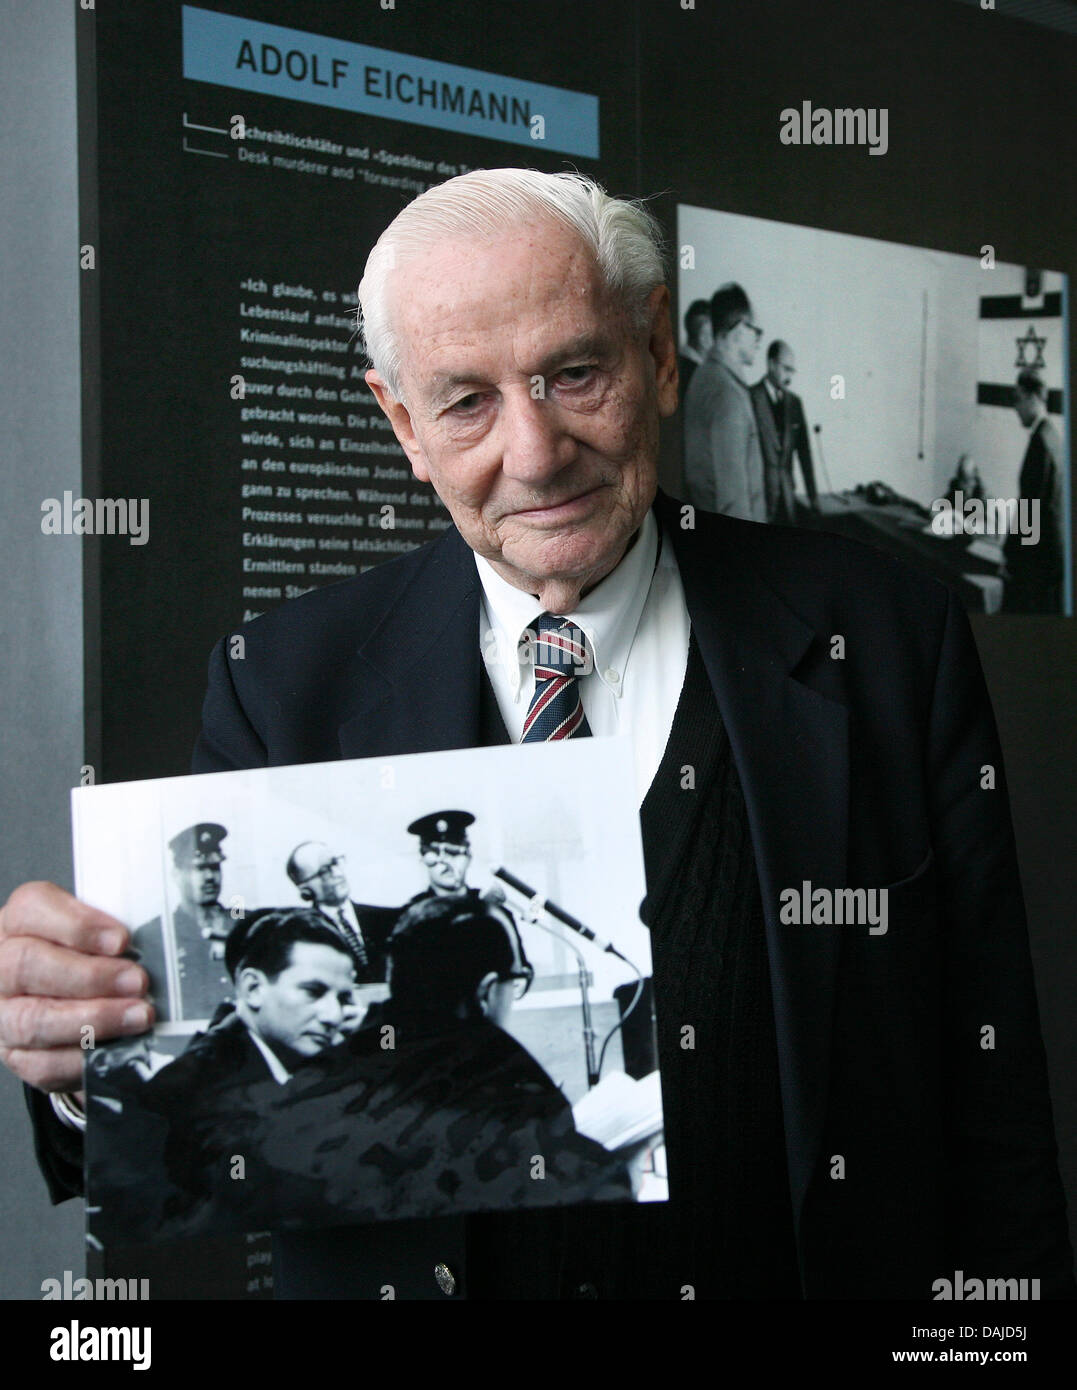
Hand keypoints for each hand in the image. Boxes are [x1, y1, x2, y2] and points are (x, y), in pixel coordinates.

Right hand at [0, 881, 152, 1097]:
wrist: (62, 1000)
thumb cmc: (83, 957)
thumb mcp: (93, 932)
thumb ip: (111, 932)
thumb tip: (155, 941)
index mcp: (17, 923)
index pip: (31, 909)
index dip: (78, 925)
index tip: (121, 940)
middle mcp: (0, 967)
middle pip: (28, 965)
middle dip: (90, 975)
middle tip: (137, 981)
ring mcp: (2, 1014)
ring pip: (34, 1019)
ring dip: (94, 1018)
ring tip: (138, 1015)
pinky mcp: (15, 1056)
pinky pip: (43, 1063)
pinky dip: (84, 1057)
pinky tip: (116, 1048)